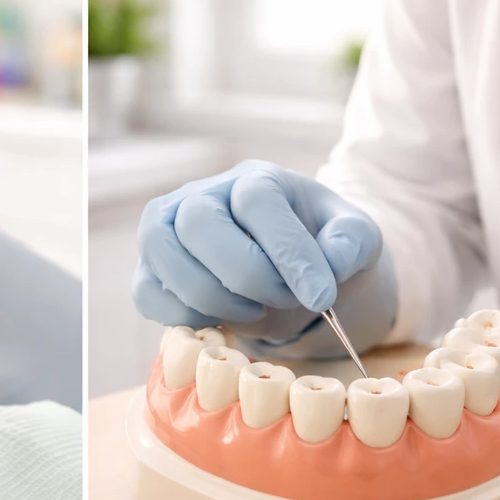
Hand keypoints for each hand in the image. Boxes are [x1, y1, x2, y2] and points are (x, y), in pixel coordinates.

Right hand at [132, 160, 398, 356]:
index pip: (257, 201)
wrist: (283, 269)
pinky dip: (184, 316)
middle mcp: (200, 195)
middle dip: (245, 275)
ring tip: (252, 310)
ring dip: (212, 297)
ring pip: (162, 253)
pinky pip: (147, 293)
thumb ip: (352, 242)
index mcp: (254, 180)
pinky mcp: (149, 269)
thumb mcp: (353, 238)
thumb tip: (331, 263)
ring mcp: (166, 230)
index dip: (288, 251)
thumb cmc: (315, 247)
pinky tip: (220, 319)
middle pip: (199, 223)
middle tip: (282, 298)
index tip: (321, 296)